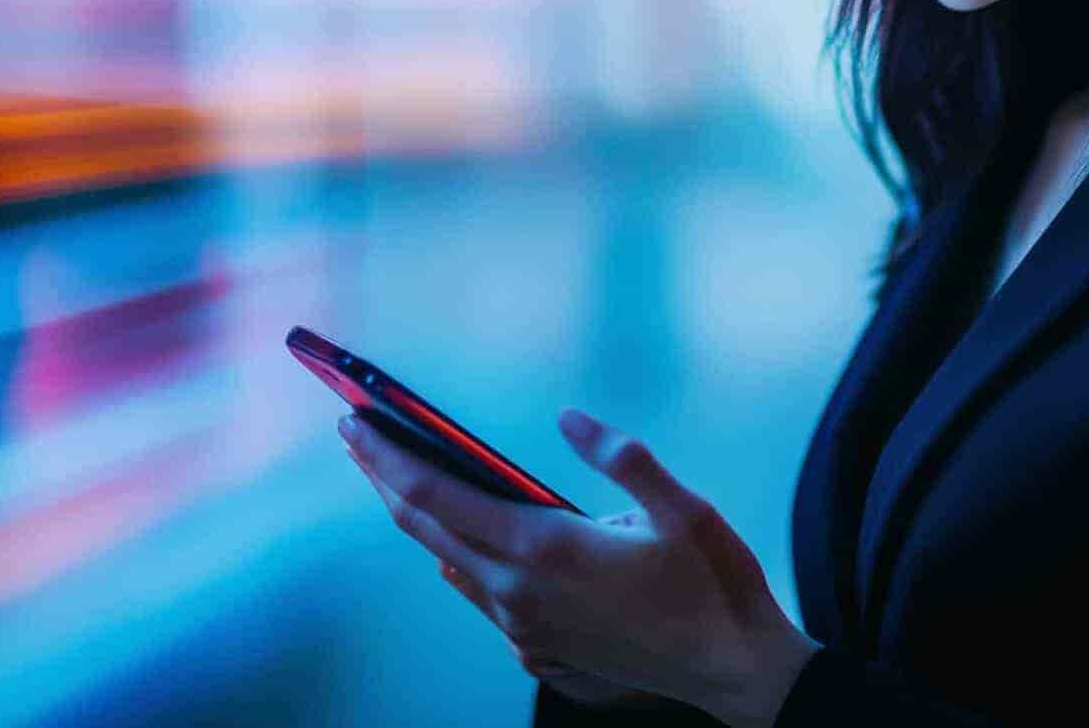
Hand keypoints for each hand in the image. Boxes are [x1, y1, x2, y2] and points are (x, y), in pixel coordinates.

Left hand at [339, 408, 820, 727]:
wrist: (733, 670)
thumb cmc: (712, 586)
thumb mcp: (682, 507)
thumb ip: (622, 457)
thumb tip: (570, 420)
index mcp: (546, 548)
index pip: (439, 496)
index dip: (389, 458)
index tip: (356, 424)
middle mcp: (521, 592)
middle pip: (427, 528)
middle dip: (385, 479)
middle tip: (358, 438)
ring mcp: (526, 627)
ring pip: (449, 564)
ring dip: (419, 519)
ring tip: (400, 479)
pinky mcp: (539, 648)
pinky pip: (479, 597)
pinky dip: (456, 560)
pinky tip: (455, 546)